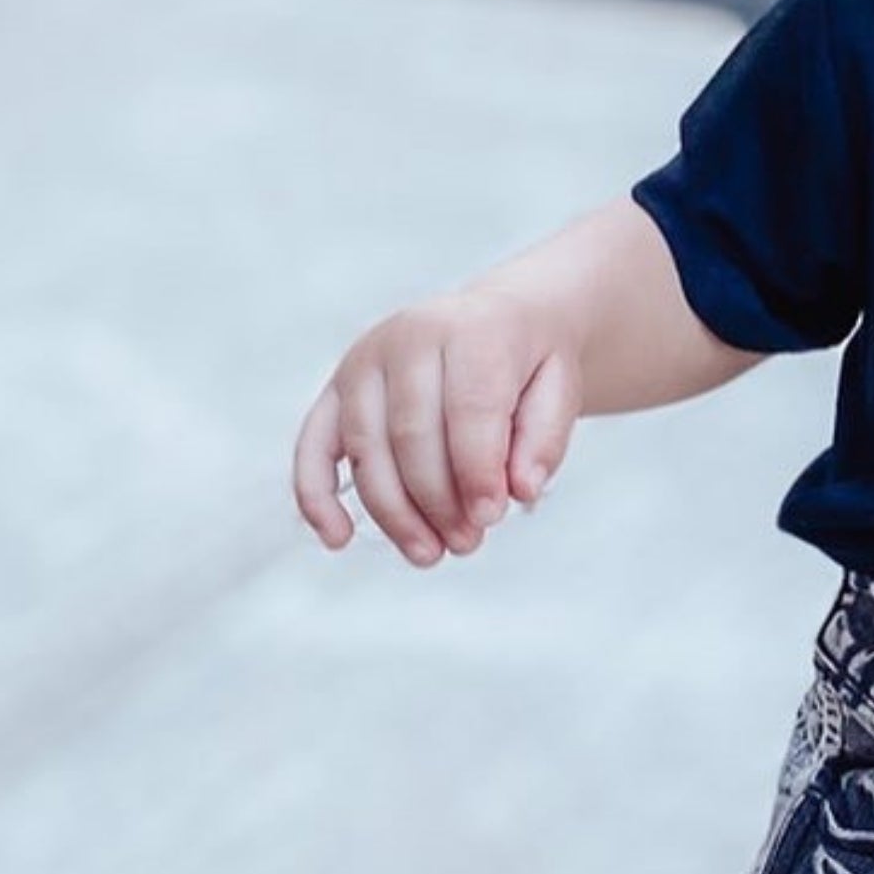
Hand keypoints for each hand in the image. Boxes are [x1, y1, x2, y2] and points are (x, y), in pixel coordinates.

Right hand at [290, 287, 580, 566]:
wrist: (498, 319)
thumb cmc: (529, 363)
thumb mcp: (560, 388)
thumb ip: (545, 440)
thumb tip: (518, 492)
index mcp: (471, 328)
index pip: (468, 408)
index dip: (478, 471)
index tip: (493, 518)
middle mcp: (408, 336)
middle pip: (411, 434)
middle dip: (438, 501)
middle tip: (468, 543)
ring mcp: (363, 361)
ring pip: (365, 449)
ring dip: (393, 513)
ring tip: (429, 554)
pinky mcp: (336, 389)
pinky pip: (313, 446)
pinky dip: (316, 495)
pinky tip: (337, 539)